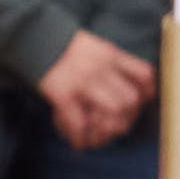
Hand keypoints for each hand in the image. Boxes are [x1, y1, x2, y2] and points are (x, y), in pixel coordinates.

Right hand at [38, 34, 153, 149]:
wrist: (32, 35)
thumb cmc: (60, 43)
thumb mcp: (92, 45)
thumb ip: (108, 60)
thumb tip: (120, 79)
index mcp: (110, 54)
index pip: (143, 75)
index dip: (147, 93)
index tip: (141, 101)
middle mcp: (101, 68)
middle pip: (130, 98)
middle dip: (128, 116)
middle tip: (117, 123)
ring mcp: (82, 82)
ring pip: (113, 110)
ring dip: (108, 127)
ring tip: (98, 133)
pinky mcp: (63, 94)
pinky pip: (79, 123)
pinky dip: (80, 138)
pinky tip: (77, 143)